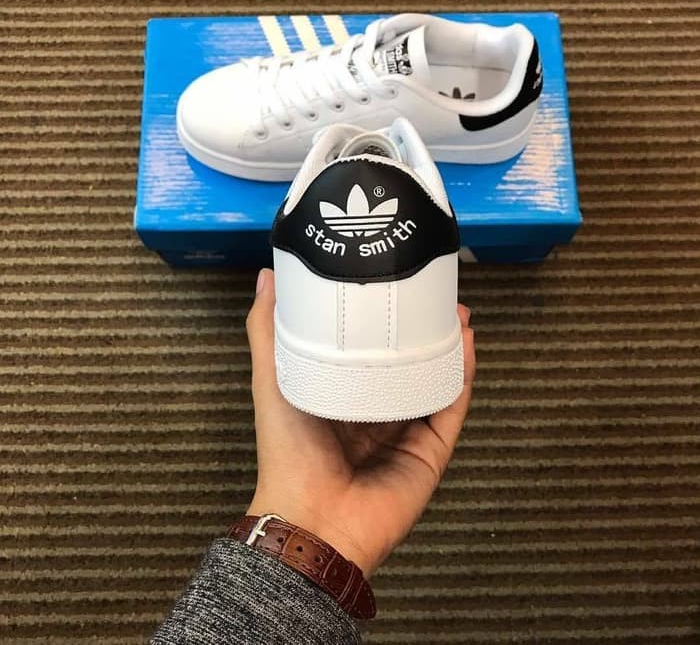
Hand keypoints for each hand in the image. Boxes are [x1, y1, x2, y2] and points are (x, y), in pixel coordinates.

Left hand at [245, 268, 474, 577]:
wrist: (314, 519)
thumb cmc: (288, 449)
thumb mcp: (273, 379)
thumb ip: (268, 331)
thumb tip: (268, 278)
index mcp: (342, 394)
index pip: (368, 349)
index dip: (381, 317)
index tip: (391, 282)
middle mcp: (378, 410)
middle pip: (407, 361)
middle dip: (422, 327)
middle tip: (433, 291)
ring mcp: (408, 430)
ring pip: (435, 378)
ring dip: (448, 344)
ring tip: (456, 310)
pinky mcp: (432, 449)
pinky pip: (451, 405)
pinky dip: (462, 375)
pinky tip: (466, 343)